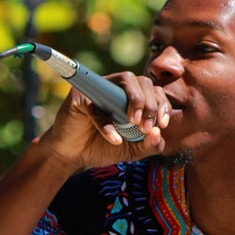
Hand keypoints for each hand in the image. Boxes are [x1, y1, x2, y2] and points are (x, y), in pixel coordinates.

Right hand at [39, 72, 171, 171]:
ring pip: (125, 80)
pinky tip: (114, 139)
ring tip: (134, 124)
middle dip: (150, 104)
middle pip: (143, 81)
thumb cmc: (101, 148)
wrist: (72, 155)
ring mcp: (99, 88)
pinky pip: (98, 105)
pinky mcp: (80, 96)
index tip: (162, 125)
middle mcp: (117, 87)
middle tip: (146, 128)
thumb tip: (159, 133)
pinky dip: (107, 124)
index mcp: (131, 98)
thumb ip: (148, 145)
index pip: (154, 91)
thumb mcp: (130, 151)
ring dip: (136, 100)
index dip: (162, 105)